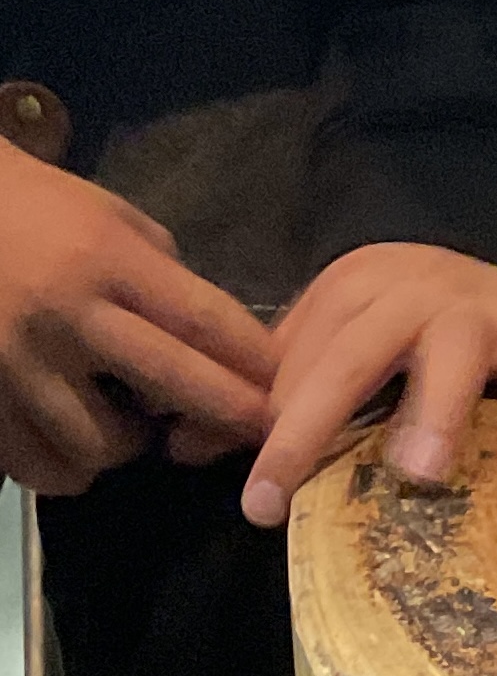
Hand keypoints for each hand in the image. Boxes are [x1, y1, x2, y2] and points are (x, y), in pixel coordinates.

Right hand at [0, 142, 275, 496]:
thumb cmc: (42, 209)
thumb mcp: (116, 221)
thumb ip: (164, 279)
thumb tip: (215, 342)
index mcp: (109, 260)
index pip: (204, 320)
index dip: (255, 360)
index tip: (291, 385)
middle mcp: (68, 314)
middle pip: (172, 383)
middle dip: (228, 415)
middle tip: (258, 432)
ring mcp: (18, 363)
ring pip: (101, 444)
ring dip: (132, 447)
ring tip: (131, 425)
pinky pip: (40, 465)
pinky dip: (69, 466)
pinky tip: (76, 442)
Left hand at [242, 244, 496, 526]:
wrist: (488, 233)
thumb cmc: (398, 307)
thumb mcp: (329, 327)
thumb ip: (271, 387)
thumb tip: (186, 447)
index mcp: (349, 294)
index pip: (300, 362)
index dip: (271, 427)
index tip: (254, 496)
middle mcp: (408, 296)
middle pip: (353, 358)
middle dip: (310, 426)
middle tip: (277, 496)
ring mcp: (474, 311)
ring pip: (453, 353)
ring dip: (436, 409)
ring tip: (420, 472)